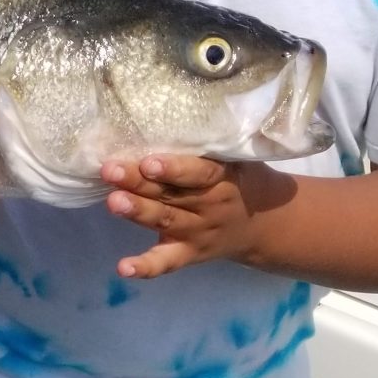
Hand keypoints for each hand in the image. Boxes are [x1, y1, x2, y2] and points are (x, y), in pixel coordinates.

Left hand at [103, 155, 288, 278]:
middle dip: (139, 183)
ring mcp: (199, 231)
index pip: (199, 172)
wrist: (267, 224)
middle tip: (110, 171)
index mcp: (222, 177)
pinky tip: (123, 268)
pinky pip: (167, 262)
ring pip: (165, 221)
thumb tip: (163, 109)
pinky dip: (146, 267)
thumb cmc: (237, 178)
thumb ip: (205, 146)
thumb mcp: (233, 158)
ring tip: (113, 202)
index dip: (174, 169)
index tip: (149, 162)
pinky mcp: (189, 253)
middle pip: (171, 195)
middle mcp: (210, 205)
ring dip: (137, 212)